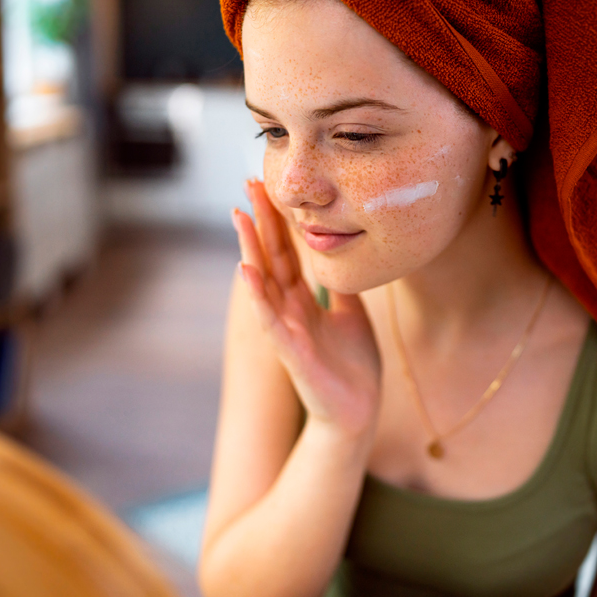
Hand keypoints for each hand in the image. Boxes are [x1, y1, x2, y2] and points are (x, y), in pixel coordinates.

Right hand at [233, 179, 381, 439]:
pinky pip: (272, 320)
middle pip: (272, 258)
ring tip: (239, 216)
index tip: (269, 186)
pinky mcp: (292, 353)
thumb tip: (344, 255)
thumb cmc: (352, 368)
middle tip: (249, 183)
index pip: (287, 252)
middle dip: (261, 221)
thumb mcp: (352, 316)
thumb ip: (342, 288)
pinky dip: (259, 295)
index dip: (278, 220)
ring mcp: (288, 330)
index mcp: (304, 301)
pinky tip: (247, 270)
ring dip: (251, 248)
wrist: (358, 413)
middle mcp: (290, 310)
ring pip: (265, 283)